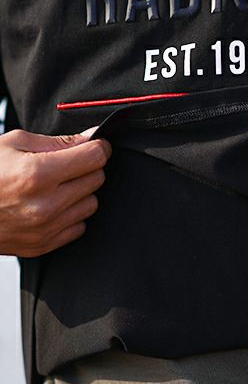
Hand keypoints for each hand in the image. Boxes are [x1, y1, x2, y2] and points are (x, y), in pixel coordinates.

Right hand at [0, 127, 111, 257]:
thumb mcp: (13, 143)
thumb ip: (57, 142)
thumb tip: (92, 138)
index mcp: (38, 173)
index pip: (95, 157)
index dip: (98, 147)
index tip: (94, 145)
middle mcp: (45, 204)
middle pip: (97, 179)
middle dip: (87, 167)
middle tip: (67, 164)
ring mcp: (45, 228)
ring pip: (91, 204)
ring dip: (80, 192)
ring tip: (55, 185)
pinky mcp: (44, 245)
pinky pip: (79, 226)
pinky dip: (70, 215)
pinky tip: (51, 205)